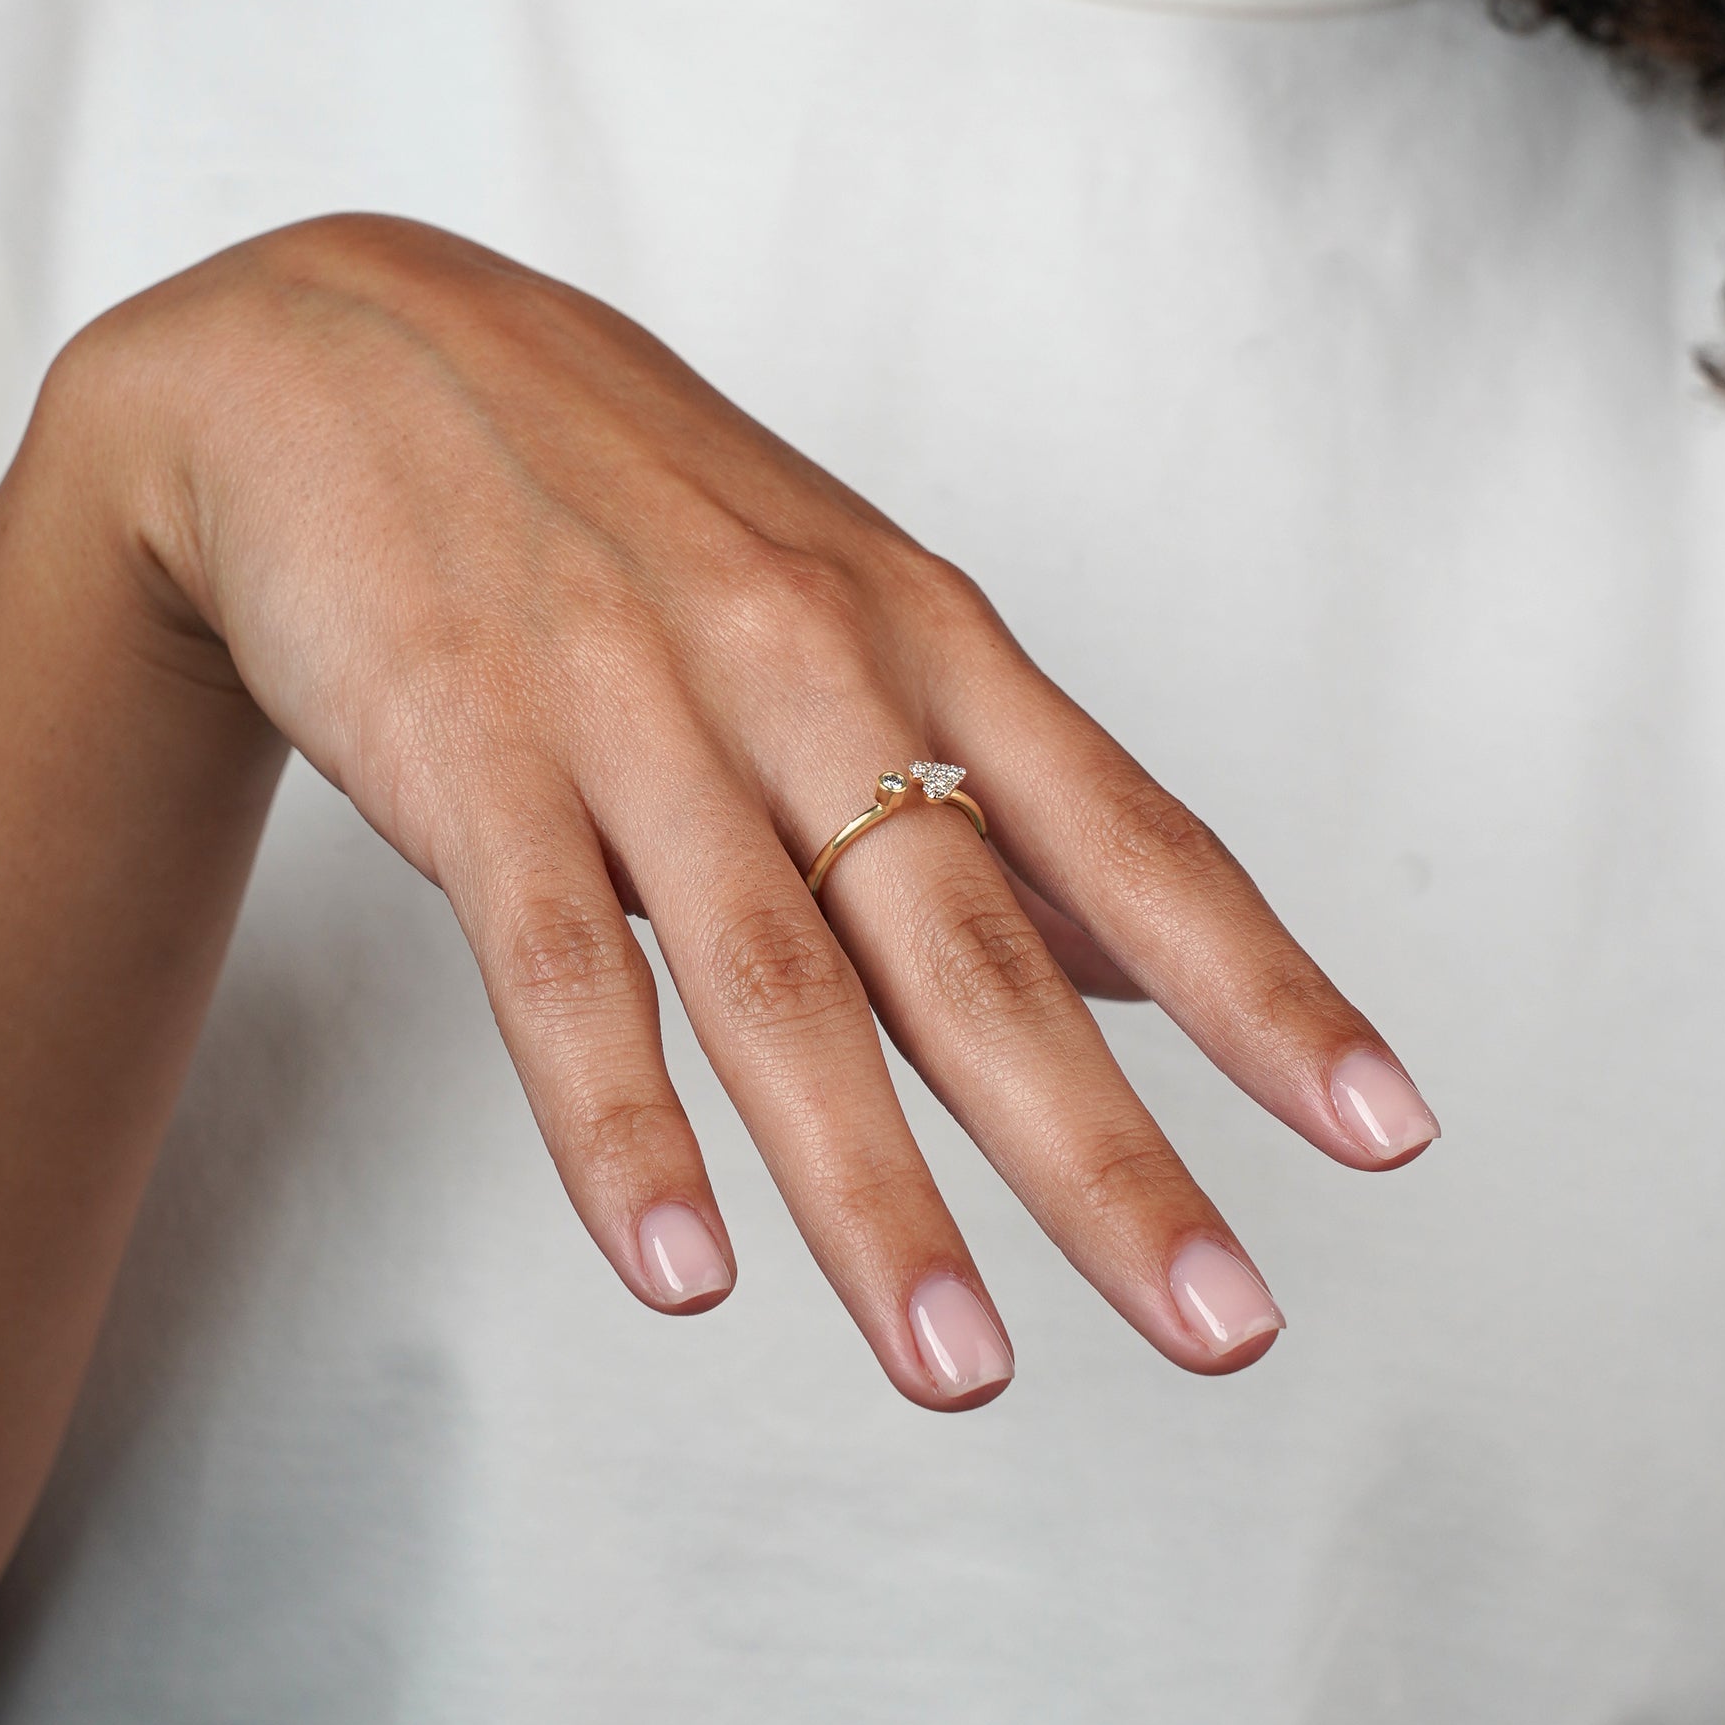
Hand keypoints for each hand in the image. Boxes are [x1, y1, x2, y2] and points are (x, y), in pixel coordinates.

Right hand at [69, 215, 1436, 1409]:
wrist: (336, 354)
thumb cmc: (611, 488)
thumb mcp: (828, 586)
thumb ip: (981, 774)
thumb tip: (1151, 952)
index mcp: (911, 629)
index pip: (1125, 830)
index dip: (1262, 988)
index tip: (1388, 1131)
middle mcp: (799, 667)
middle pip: (973, 942)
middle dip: (1103, 1151)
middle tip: (1222, 1324)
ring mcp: (630, 709)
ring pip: (773, 981)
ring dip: (872, 1192)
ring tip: (958, 1370)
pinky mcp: (469, 752)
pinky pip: (549, 963)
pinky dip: (621, 1126)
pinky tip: (683, 1268)